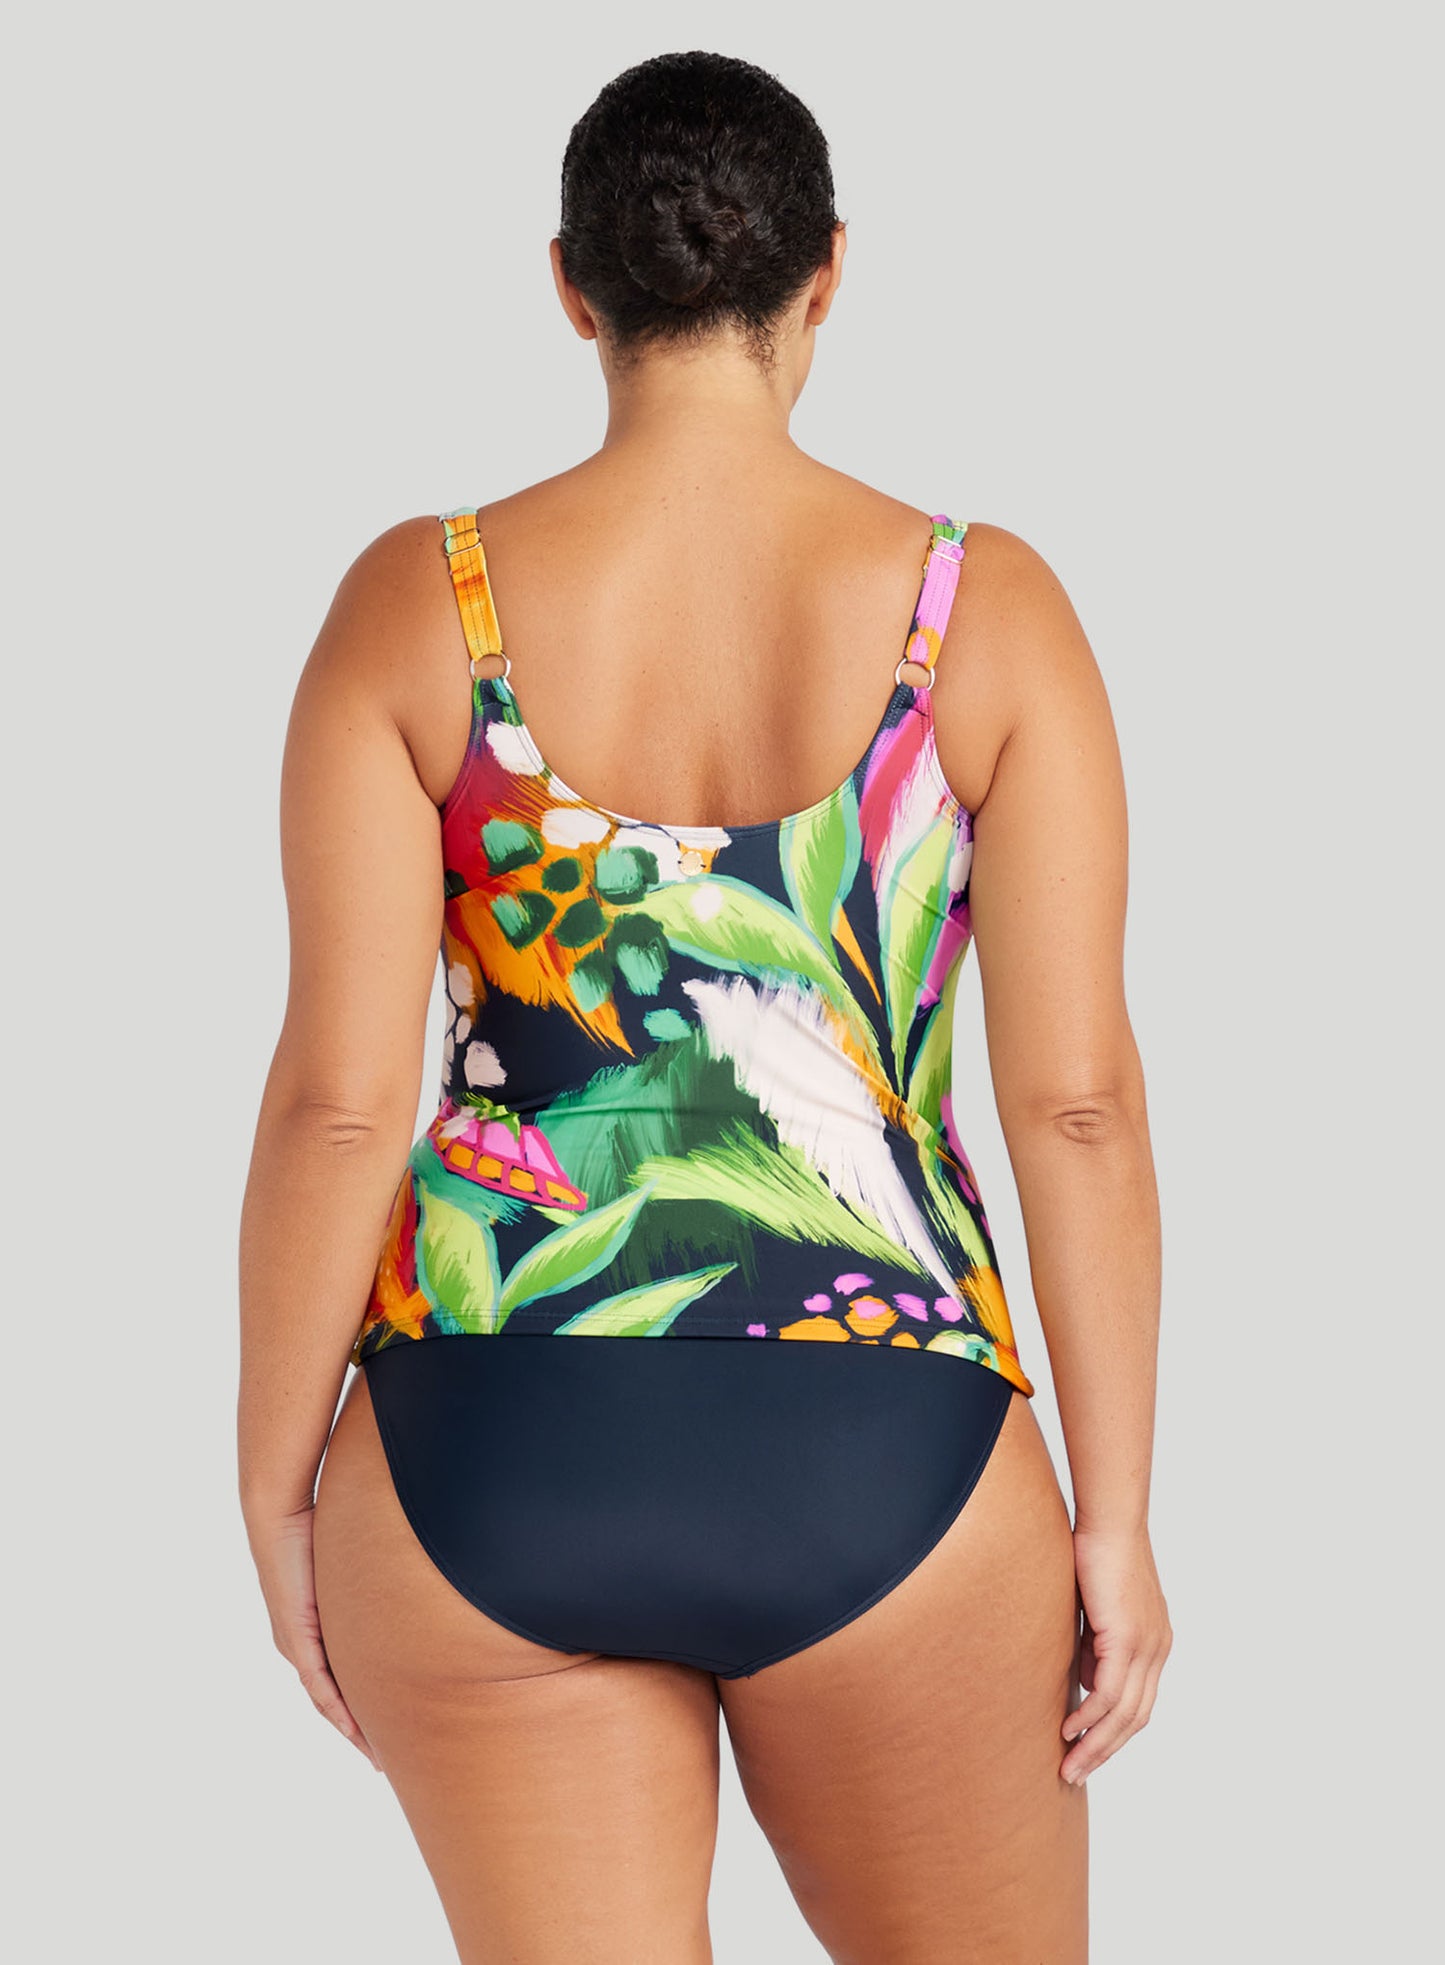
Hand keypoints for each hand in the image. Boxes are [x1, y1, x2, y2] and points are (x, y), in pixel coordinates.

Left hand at [247, 1503, 377, 1766]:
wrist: (279, 1515)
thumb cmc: (317, 1526)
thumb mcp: (351, 1562)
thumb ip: (373, 1577)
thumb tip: (405, 1567)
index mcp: (314, 1630)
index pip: (338, 1680)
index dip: (360, 1708)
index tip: (386, 1730)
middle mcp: (301, 1645)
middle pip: (333, 1701)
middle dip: (359, 1731)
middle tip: (383, 1759)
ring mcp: (297, 1645)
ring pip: (327, 1701)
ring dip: (351, 1730)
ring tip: (376, 1755)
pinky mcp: (297, 1640)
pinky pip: (320, 1687)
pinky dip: (339, 1712)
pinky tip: (355, 1731)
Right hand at [1060, 1522, 1171, 1784]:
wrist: (1110, 1521)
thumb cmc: (1098, 1553)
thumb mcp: (1098, 1611)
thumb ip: (1096, 1647)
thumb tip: (1086, 1683)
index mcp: (1154, 1643)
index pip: (1139, 1702)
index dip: (1114, 1732)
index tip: (1088, 1753)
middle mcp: (1158, 1650)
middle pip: (1137, 1719)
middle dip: (1106, 1750)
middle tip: (1076, 1773)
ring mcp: (1146, 1646)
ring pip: (1124, 1714)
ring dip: (1096, 1745)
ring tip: (1070, 1765)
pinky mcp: (1126, 1638)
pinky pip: (1108, 1692)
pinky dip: (1090, 1717)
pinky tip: (1069, 1730)